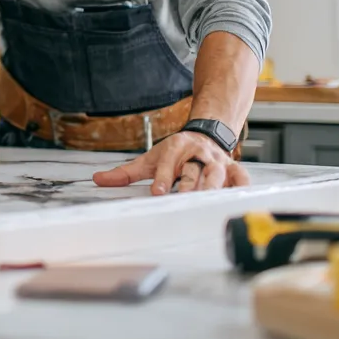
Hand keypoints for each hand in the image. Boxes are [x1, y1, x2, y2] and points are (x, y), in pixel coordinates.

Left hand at [91, 131, 249, 194]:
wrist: (204, 134)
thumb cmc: (175, 152)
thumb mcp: (149, 159)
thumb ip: (125, 172)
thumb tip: (97, 179)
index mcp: (176, 148)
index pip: (168, 163)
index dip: (163, 177)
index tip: (158, 191)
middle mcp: (197, 154)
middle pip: (193, 170)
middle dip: (188, 184)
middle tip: (183, 199)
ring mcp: (217, 162)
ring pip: (217, 175)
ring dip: (212, 188)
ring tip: (205, 203)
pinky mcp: (233, 169)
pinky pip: (241, 178)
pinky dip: (240, 188)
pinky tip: (236, 200)